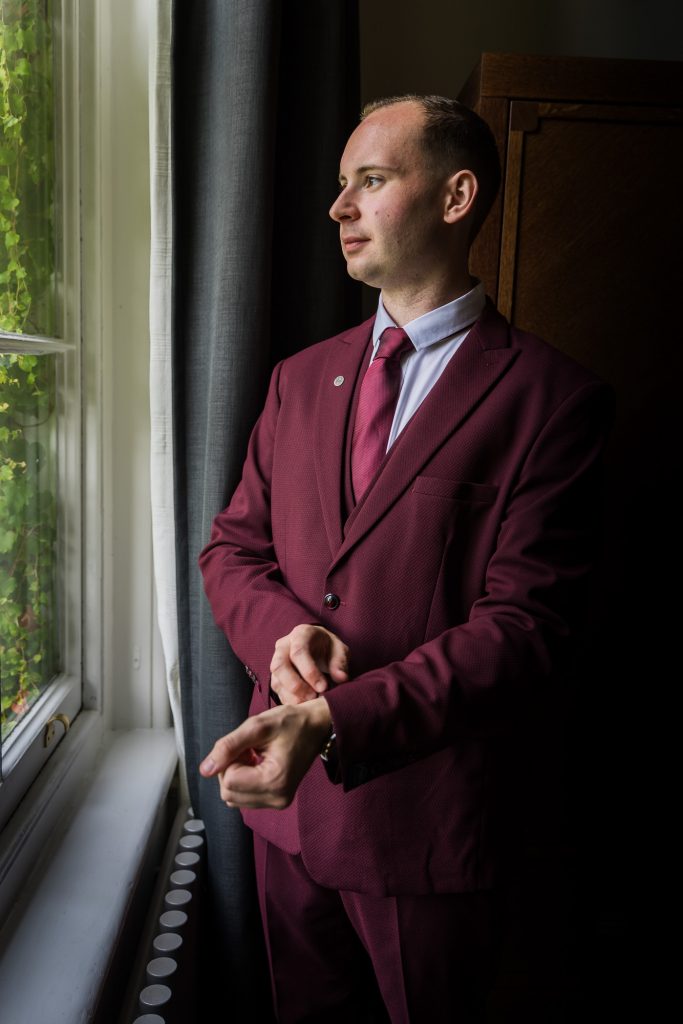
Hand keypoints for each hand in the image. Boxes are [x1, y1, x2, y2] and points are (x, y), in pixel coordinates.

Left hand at [199, 698, 332, 808]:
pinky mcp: (278, 801)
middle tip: (249, 749)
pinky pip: (245, 798)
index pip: (228, 781)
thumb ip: (228, 746)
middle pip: (228, 793)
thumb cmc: (291, 722)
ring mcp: (279, 802)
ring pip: (233, 797)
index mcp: (274, 781)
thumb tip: (205, 769)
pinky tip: (258, 764)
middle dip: (231, 769)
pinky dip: (244, 781)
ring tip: (255, 756)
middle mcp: (277, 798)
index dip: (230, 759)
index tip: (247, 745)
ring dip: (237, 775)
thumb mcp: (257, 726)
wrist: (317, 726)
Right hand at [269, 624, 348, 704]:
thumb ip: (340, 662)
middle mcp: (283, 647)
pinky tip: (304, 704)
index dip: (309, 671)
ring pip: (276, 680)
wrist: (317, 647)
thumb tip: (341, 678)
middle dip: (295, 685)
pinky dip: (290, 701)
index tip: (323, 687)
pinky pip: (277, 691)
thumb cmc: (328, 647)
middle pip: (280, 666)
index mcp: (301, 634)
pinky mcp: (276, 677)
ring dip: (292, 696)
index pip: (299, 651)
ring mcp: (277, 662)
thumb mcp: (339, 649)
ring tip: (310, 703)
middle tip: (313, 697)